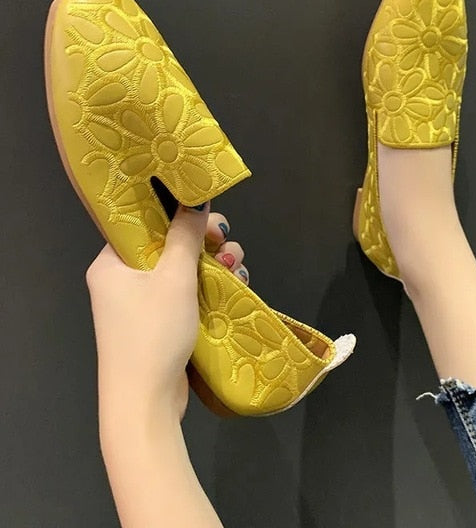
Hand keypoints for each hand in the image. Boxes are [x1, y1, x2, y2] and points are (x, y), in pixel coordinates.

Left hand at [86, 203, 249, 422]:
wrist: (145, 406)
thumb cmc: (152, 334)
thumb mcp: (174, 278)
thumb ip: (186, 235)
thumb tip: (196, 197)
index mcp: (111, 263)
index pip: (144, 222)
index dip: (177, 214)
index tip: (208, 218)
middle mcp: (123, 280)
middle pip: (169, 245)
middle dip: (205, 243)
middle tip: (227, 246)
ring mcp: (142, 304)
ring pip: (184, 269)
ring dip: (214, 264)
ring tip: (237, 268)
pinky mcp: (160, 323)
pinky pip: (186, 293)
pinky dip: (209, 287)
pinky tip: (235, 285)